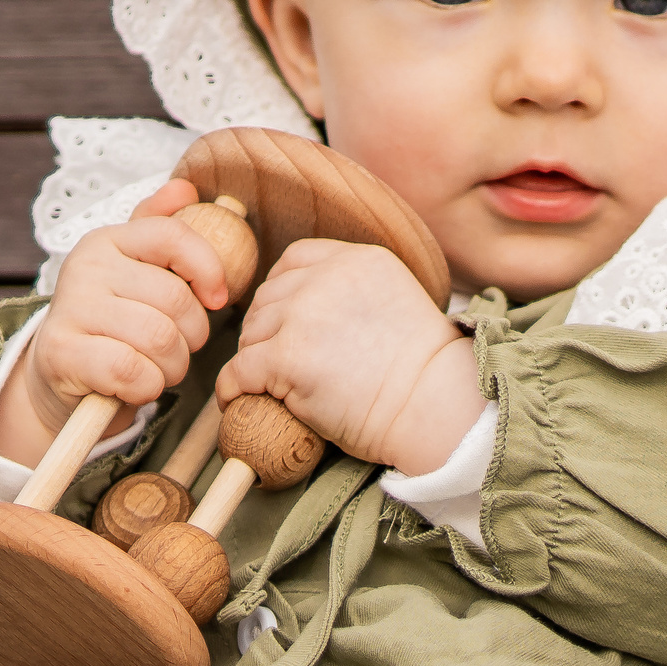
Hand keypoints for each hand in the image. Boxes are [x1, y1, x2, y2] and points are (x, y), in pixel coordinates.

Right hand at [0, 178, 226, 467]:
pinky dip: (147, 386)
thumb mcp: (139, 272)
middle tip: (177, 347)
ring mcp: (70, 307)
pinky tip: (137, 385)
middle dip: (191, 336)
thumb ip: (161, 228)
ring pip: (159, 338)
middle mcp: (85, 265)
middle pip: (175, 299)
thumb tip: (184, 188)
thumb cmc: (117, 321)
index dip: (208, 268)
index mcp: (109, 239)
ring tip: (158, 366)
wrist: (62, 374)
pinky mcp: (60, 352)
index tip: (216, 299)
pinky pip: (132, 371)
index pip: (174, 236)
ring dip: (172, 365)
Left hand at [214, 239, 483, 475]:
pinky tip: (238, 399)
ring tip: (266, 384)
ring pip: (251, 334)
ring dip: (253, 359)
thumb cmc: (424, 372)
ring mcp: (304, 315)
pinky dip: (232, 388)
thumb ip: (355, 293)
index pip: (295, 259)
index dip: (282, 289)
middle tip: (273, 360)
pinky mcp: (286, 357)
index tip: (285, 318)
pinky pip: (238, 371)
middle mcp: (328, 278)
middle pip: (269, 297)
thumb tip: (312, 310)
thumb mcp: (397, 301)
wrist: (434, 406)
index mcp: (359, 260)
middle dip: (266, 329)